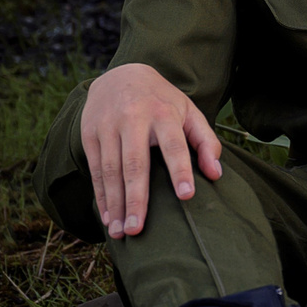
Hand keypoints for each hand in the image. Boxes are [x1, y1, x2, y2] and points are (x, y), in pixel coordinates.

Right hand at [80, 62, 221, 239]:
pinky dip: (101, 196)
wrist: (121, 74)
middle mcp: (133, 119)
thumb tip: (216, 174)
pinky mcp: (90, 134)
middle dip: (136, 198)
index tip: (187, 196)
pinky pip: (95, 170)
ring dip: (115, 204)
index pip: (174, 145)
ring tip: (121, 232)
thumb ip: (206, 141)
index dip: (181, 170)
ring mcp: (108, 126)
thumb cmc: (162, 101)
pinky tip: (108, 217)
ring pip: (110, 170)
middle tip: (137, 229)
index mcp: (163, 113)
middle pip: (135, 163)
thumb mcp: (189, 112)